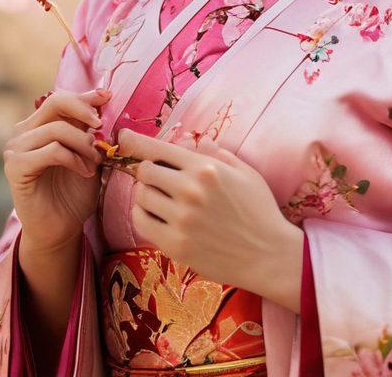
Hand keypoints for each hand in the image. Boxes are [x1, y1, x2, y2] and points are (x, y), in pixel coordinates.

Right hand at [3, 87, 111, 254]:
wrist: (61, 229)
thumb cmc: (75, 192)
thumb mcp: (87, 153)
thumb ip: (89, 128)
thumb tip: (103, 98)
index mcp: (40, 125)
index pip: (60, 99)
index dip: (84, 95)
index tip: (107, 97)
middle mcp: (24, 132)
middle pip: (54, 103)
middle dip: (83, 110)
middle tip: (101, 126)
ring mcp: (16, 149)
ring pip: (57, 129)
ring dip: (83, 143)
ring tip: (96, 162)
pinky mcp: (15, 167)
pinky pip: (51, 150)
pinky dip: (73, 158)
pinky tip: (85, 172)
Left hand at [118, 127, 303, 309]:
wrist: (268, 255)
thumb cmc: (259, 210)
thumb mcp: (245, 172)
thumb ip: (217, 154)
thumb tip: (195, 142)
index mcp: (206, 168)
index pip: (159, 148)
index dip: (135, 141)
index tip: (123, 137)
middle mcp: (190, 190)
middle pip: (145, 171)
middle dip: (147, 171)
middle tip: (158, 179)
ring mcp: (181, 219)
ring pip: (141, 196)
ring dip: (146, 194)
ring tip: (161, 199)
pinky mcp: (175, 245)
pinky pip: (142, 223)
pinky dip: (143, 216)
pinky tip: (156, 216)